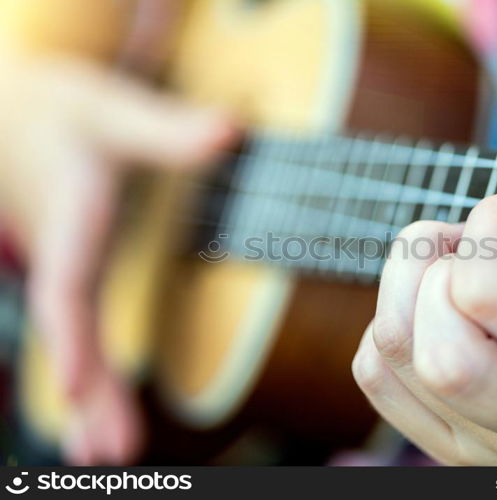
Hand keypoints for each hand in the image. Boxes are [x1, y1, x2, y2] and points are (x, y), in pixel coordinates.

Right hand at [0, 51, 235, 463]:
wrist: (19, 115)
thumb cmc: (69, 113)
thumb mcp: (113, 110)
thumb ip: (166, 131)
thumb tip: (230, 131)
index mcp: (71, 215)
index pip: (67, 285)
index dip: (72, 335)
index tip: (74, 385)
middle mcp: (63, 253)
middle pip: (73, 333)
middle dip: (89, 391)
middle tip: (109, 454)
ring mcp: (68, 268)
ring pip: (77, 342)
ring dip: (92, 399)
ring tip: (109, 455)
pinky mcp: (78, 274)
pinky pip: (84, 332)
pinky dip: (94, 376)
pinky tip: (103, 415)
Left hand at [352, 92, 496, 464]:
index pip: (495, 300)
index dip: (492, 227)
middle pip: (442, 351)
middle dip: (443, 266)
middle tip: (479, 241)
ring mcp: (488, 444)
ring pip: (398, 352)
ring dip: (409, 279)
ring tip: (455, 262)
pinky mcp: (443, 440)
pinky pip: (376, 370)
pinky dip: (393, 315)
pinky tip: (437, 304)